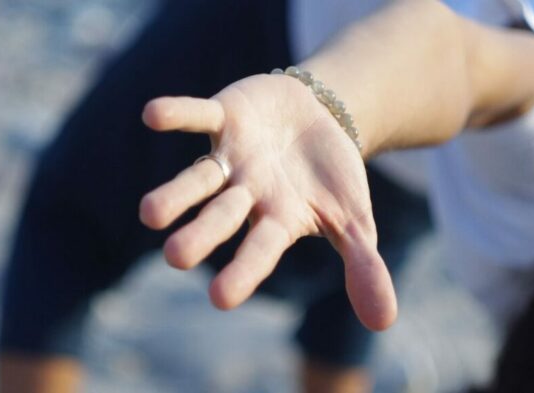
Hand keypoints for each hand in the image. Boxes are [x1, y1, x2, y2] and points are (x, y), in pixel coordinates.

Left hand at [138, 74, 395, 330]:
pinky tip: (152, 115)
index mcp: (276, 220)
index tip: (220, 299)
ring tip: (148, 214)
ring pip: (198, 178)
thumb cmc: (331, 178)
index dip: (242, 271)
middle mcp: (246, 193)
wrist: (322, 117)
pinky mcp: (224, 116)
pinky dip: (177, 114)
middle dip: (199, 235)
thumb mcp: (355, 221)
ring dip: (175, 194)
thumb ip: (363, 266)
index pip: (259, 250)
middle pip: (221, 216)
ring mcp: (231, 156)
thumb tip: (385, 322)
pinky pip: (197, 115)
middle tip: (173, 257)